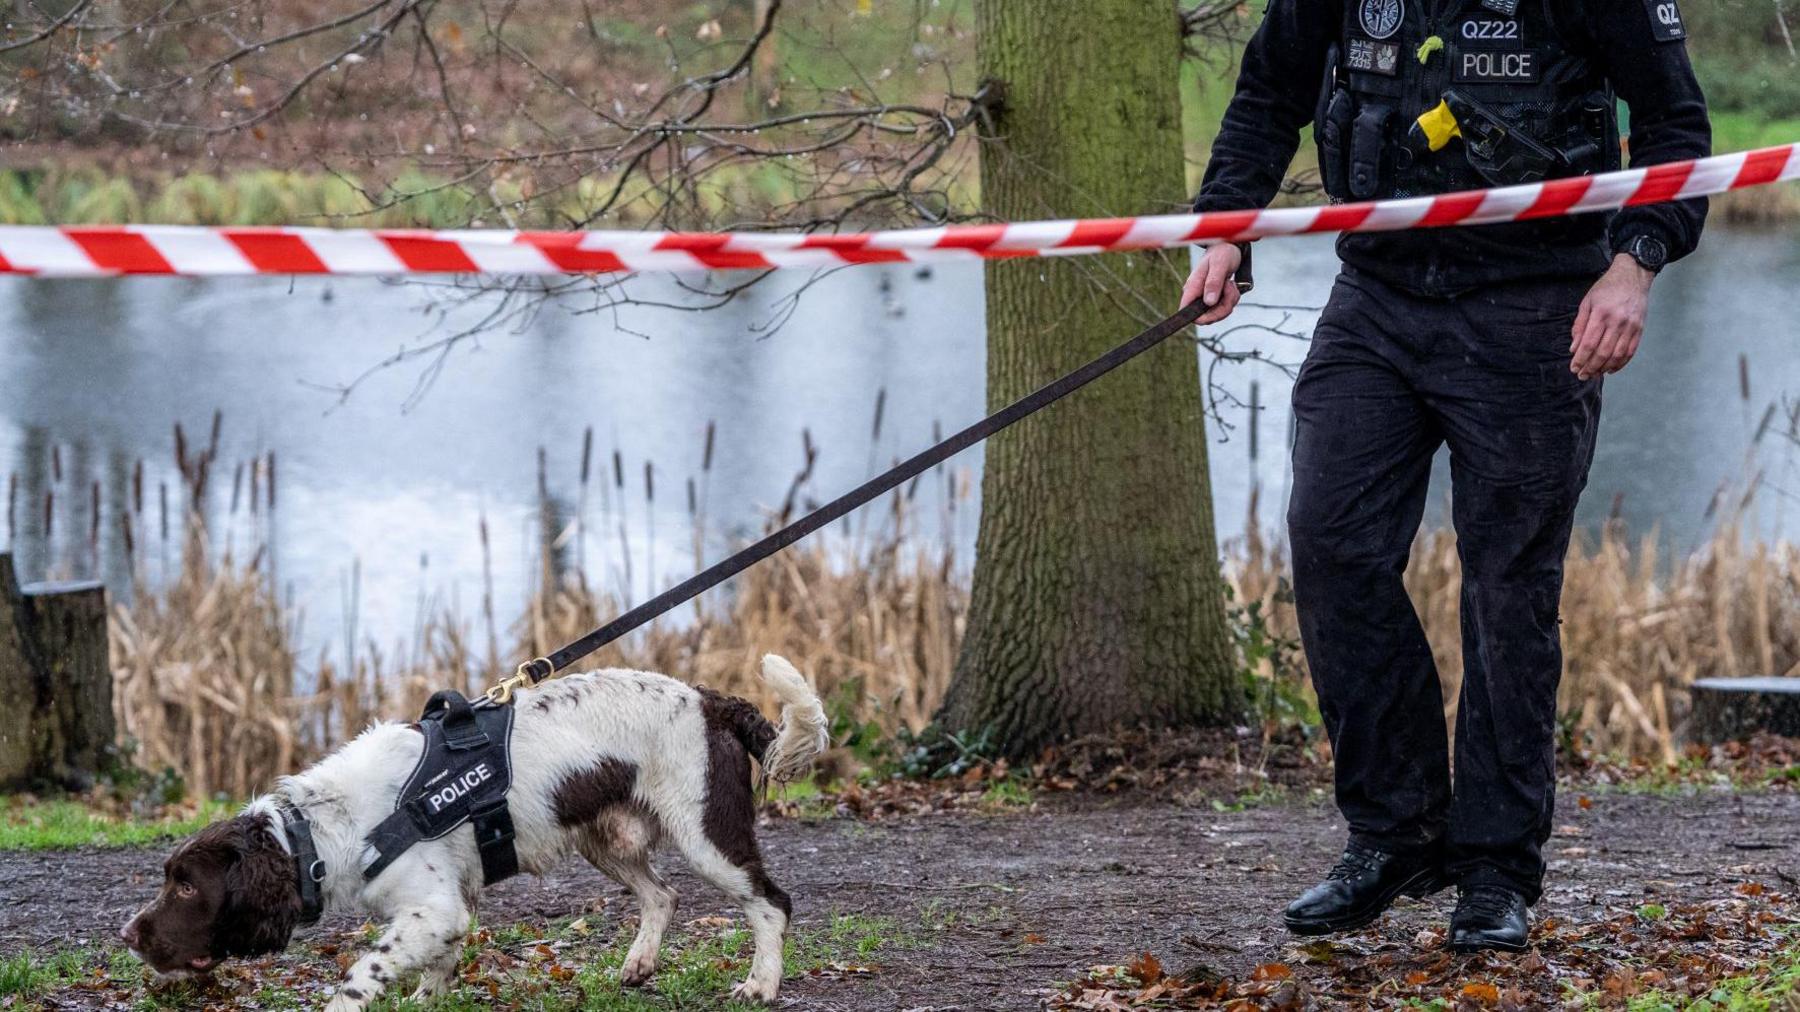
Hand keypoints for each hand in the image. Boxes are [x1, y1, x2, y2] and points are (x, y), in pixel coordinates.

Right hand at [1180, 243, 1243, 324]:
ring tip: (1230, 283)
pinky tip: (1231, 285)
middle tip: (1230, 289)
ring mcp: (1206, 297)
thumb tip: (1209, 303)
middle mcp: (1197, 294)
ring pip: (1218, 313)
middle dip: (1222, 308)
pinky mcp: (1215, 298)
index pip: (1185, 310)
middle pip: (1206, 316)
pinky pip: (1224, 308)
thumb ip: (1213, 283)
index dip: (1197, 317)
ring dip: (1230, 301)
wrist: (1229, 247)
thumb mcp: (1219, 265)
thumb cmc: (1221, 253)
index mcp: (1192, 286)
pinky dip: (1232, 299)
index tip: (1214, 312)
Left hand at [1569, 254, 1654, 380]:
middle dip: (1591, 367)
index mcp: (1601, 314)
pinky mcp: (1640, 328)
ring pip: (1617, 354)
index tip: (1574, 368)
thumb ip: (1579, 326)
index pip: (1589, 343)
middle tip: (1582, 376)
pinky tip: (1611, 369)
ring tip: (1594, 374)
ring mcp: (1631, 326)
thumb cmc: (1606, 288)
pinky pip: (1631, 351)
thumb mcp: (1587, 302)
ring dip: (1605, 368)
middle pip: (1603, 352)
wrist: (1633, 276)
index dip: (1581, 359)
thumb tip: (1574, 348)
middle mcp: (1617, 321)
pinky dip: (1621, 363)